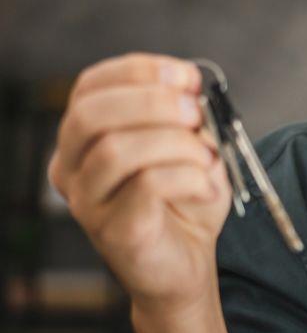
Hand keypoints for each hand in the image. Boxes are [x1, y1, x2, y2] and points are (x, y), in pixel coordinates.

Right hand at [48, 53, 232, 314]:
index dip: (140, 71)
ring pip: (116, 150)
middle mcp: (72, 167)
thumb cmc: (185, 197)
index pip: (90, 86)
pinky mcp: (114, 231)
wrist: (189, 261)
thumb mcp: (192, 145)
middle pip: (91, 114)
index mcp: (85, 136)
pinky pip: (146, 187)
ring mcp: (87, 202)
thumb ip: (188, 116)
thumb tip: (193, 93)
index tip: (188, 77)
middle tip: (196, 114)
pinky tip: (207, 188)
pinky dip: (189, 177)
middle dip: (153, 103)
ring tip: (207, 159)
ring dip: (177, 144)